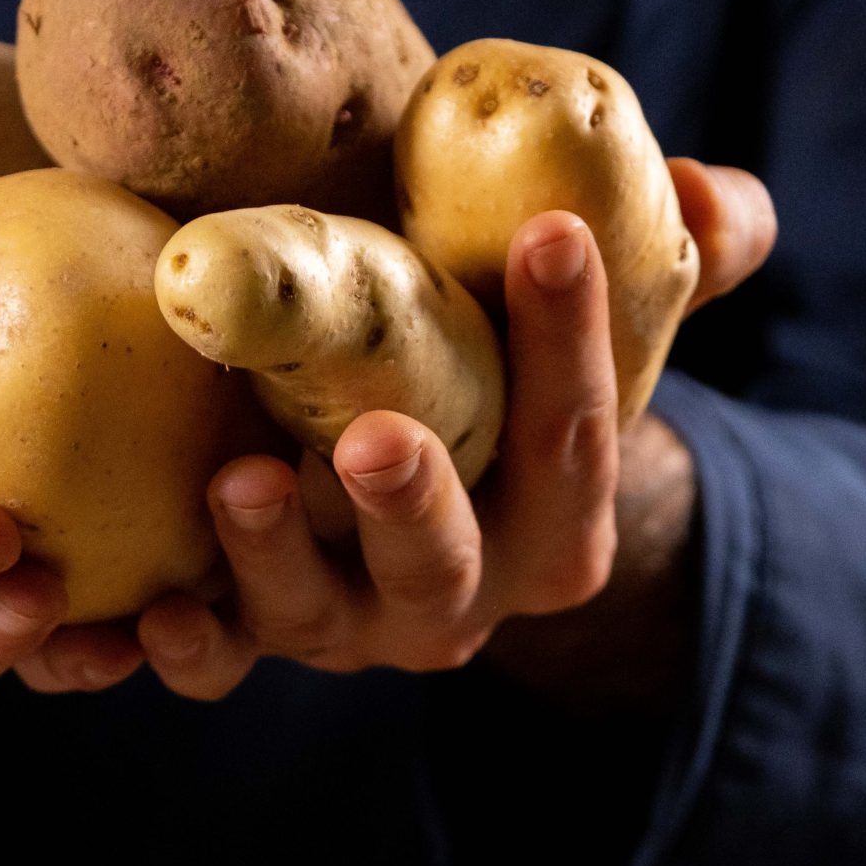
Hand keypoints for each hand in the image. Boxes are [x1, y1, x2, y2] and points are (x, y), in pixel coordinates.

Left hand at [129, 162, 775, 702]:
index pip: (572, 433)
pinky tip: (152, 610)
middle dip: (412, 504)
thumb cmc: (503, 378)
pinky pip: (218, 665)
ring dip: (275, 559)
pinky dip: (188, 646)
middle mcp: (461, 591)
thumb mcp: (592, 324)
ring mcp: (353, 623)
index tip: (548, 234)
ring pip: (318, 613)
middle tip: (373, 436)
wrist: (422, 492)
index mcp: (558, 524)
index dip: (570, 339)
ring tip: (237, 484)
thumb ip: (676, 256)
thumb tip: (713, 200)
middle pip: (444, 560)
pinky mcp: (256, 635)